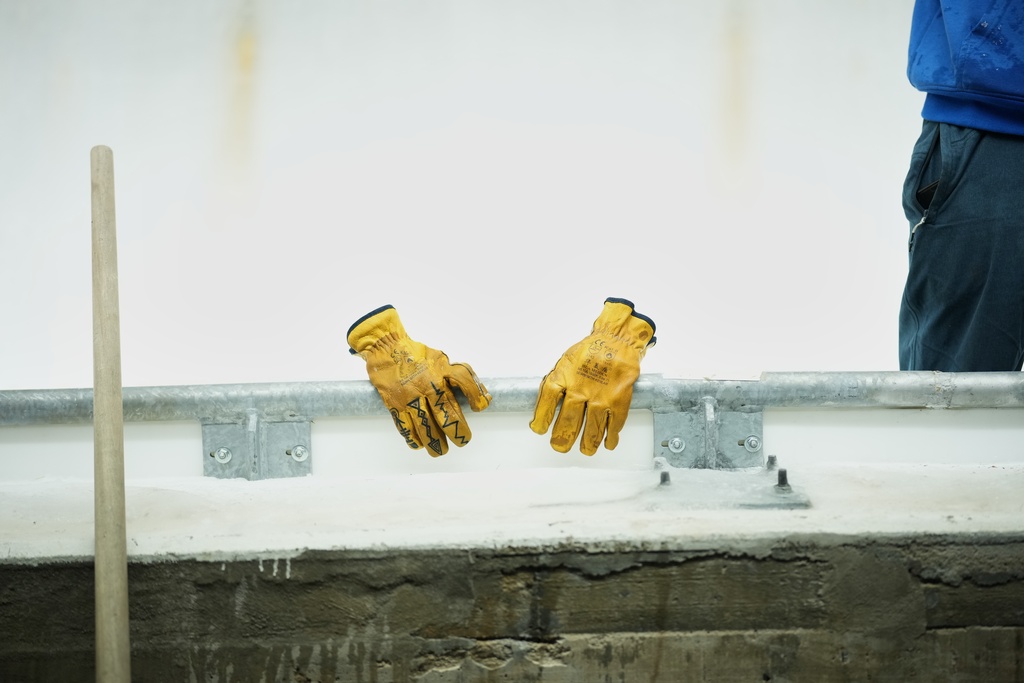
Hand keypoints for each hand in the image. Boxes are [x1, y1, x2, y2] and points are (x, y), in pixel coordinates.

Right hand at [348, 305, 490, 455]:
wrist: (386, 349)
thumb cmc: (418, 356)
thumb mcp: (444, 361)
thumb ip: (464, 378)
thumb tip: (483, 400)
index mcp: (438, 376)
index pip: (461, 390)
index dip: (470, 406)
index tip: (474, 420)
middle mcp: (424, 388)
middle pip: (443, 416)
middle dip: (455, 432)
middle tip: (461, 441)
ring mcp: (408, 398)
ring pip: (424, 427)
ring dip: (434, 443)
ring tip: (441, 451)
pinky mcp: (393, 404)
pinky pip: (404, 427)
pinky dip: (413, 439)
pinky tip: (419, 444)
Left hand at [530, 298, 655, 454]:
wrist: (618, 339)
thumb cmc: (591, 350)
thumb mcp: (566, 361)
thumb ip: (559, 381)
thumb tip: (549, 404)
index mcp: (564, 377)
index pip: (547, 402)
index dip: (541, 419)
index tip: (538, 429)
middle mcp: (580, 389)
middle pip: (568, 421)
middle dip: (562, 439)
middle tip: (559, 447)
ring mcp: (600, 397)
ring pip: (592, 428)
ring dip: (588, 443)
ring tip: (586, 450)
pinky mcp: (619, 400)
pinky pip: (614, 424)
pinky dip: (611, 437)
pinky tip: (608, 443)